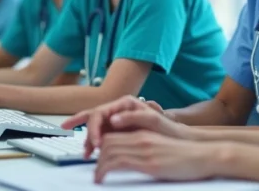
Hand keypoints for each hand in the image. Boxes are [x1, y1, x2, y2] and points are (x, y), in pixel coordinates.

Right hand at [60, 95, 190, 158]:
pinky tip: (92, 153)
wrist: (179, 138)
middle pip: (94, 118)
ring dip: (89, 140)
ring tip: (86, 154)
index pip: (100, 113)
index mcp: (125, 104)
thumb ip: (133, 117)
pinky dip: (96, 144)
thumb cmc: (168, 128)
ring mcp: (118, 121)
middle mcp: (119, 110)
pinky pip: (103, 136)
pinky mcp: (120, 131)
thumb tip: (112, 119)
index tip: (96, 143)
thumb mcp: (153, 120)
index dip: (94, 128)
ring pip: (96, 128)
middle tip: (80, 143)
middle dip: (84, 130)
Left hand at [94, 131, 225, 183]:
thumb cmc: (187, 156)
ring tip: (97, 177)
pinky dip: (104, 170)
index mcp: (144, 134)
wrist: (204, 156)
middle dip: (96, 156)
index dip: (101, 147)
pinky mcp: (148, 162)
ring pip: (109, 151)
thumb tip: (133, 160)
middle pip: (108, 141)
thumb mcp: (162, 148)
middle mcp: (142, 138)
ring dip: (98, 165)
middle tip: (94, 170)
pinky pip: (118, 162)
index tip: (98, 160)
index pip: (114, 135)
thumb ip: (146, 150)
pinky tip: (101, 178)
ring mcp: (145, 149)